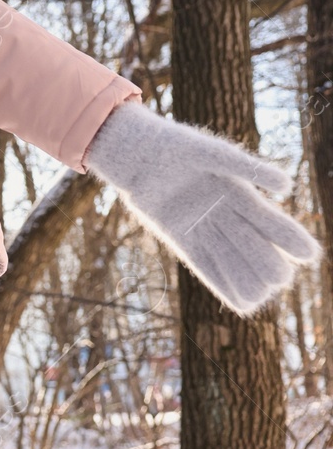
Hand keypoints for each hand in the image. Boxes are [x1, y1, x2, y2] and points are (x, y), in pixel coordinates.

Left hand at [85, 102, 319, 313]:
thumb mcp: (216, 154)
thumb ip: (250, 169)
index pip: (271, 221)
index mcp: (239, 194)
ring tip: (262, 294)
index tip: (310, 254)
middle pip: (254, 245)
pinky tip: (241, 302)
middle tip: (281, 277)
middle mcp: (225, 215)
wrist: (137, 154)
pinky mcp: (181, 240)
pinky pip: (205, 266)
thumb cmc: (177, 146)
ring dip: (246, 276)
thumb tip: (288, 187)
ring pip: (232, 259)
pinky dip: (222, 284)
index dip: (290, 238)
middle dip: (268, 261)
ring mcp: (204, 229)